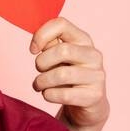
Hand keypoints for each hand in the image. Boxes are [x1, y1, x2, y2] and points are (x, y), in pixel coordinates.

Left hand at [30, 16, 108, 130]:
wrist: (88, 105)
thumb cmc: (69, 77)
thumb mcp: (59, 58)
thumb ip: (49, 45)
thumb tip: (37, 41)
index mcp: (83, 40)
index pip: (61, 24)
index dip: (41, 35)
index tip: (33, 49)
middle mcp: (93, 55)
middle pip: (62, 50)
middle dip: (42, 62)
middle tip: (39, 71)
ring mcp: (96, 76)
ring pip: (61, 75)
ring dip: (42, 82)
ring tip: (39, 85)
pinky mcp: (94, 96)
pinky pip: (64, 94)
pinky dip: (49, 95)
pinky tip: (49, 95)